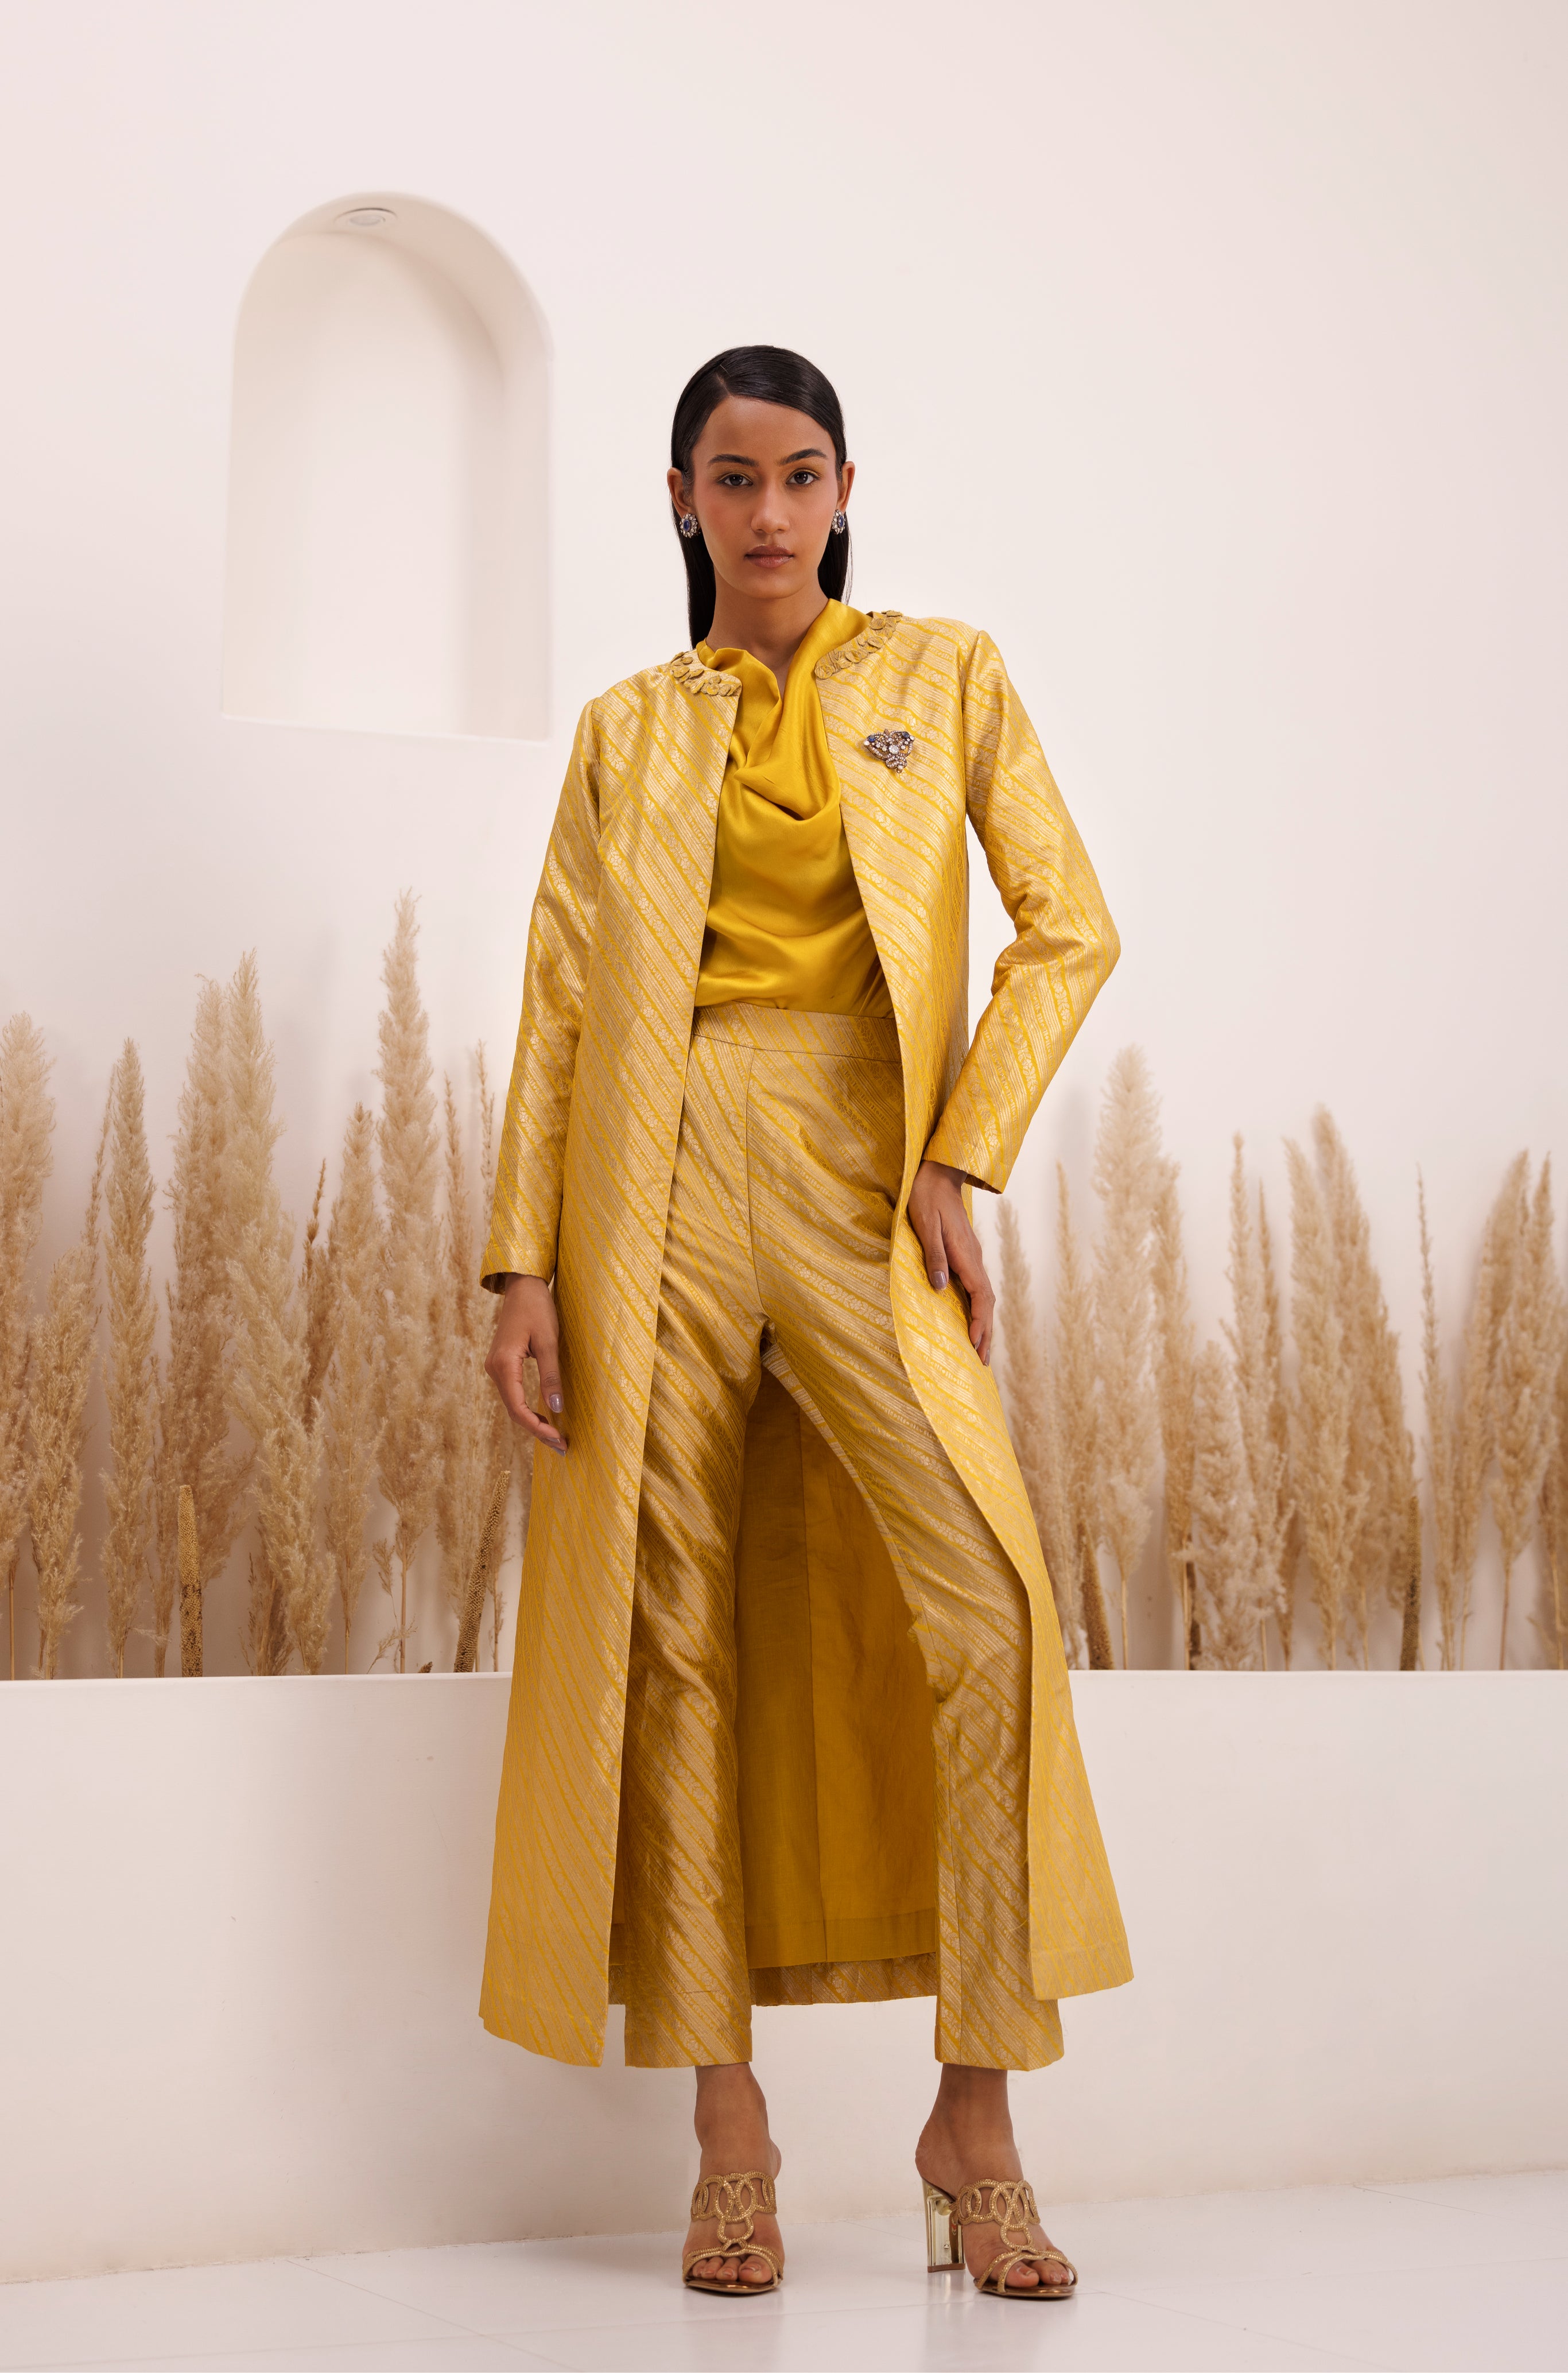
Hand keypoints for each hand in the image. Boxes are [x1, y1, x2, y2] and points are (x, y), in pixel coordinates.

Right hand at [485, 1274, 567, 1453]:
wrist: (522, 1286)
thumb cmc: (537, 1308)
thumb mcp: (549, 1342)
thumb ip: (551, 1376)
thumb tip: (555, 1409)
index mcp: (504, 1365)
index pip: (518, 1408)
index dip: (537, 1428)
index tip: (558, 1440)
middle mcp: (494, 1369)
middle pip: (514, 1410)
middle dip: (537, 1430)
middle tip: (561, 1446)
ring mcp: (496, 1367)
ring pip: (513, 1404)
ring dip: (532, 1421)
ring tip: (555, 1437)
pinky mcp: (502, 1364)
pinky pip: (513, 1393)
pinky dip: (527, 1408)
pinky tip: (543, 1417)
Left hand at [905, 1160, 994, 1364]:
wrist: (937, 1173)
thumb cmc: (926, 1197)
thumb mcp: (925, 1225)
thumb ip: (933, 1256)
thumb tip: (940, 1287)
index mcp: (967, 1255)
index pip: (981, 1296)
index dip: (979, 1322)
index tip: (974, 1344)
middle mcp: (974, 1259)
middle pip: (987, 1302)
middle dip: (986, 1332)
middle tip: (982, 1361)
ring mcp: (972, 1257)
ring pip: (984, 1296)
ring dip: (984, 1324)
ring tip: (981, 1349)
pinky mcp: (966, 1255)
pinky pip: (977, 1288)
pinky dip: (978, 1309)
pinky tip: (971, 1319)